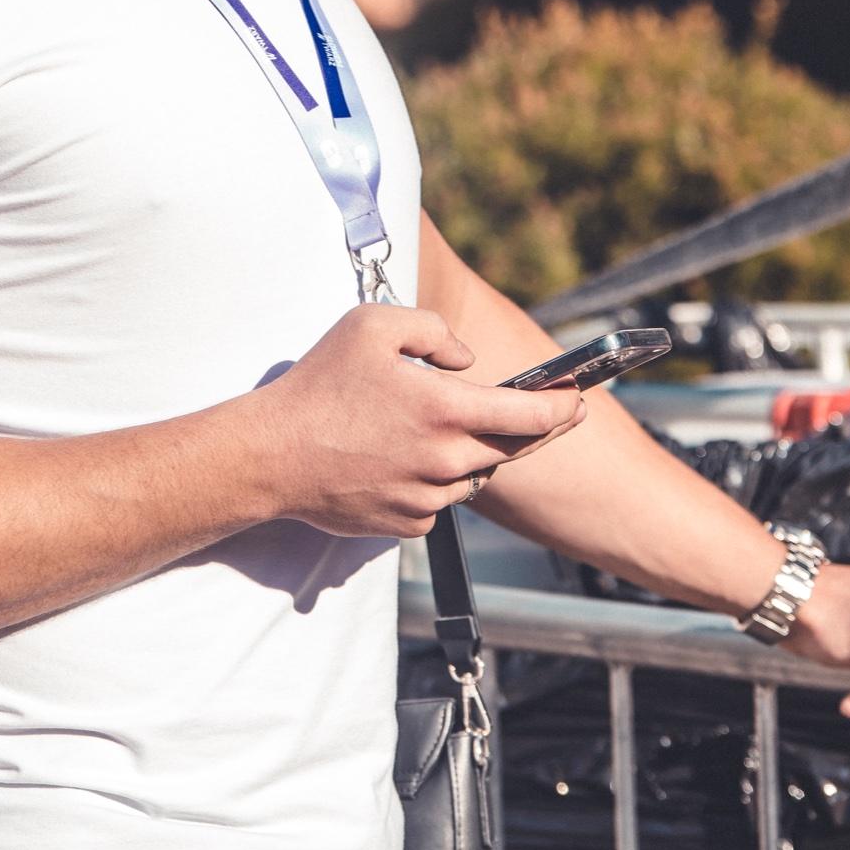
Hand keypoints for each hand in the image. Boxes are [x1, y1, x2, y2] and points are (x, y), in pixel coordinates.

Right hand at [258, 302, 584, 538]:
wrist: (271, 455)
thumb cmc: (319, 386)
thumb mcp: (372, 325)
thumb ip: (432, 331)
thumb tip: (466, 359)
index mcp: (443, 410)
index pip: (528, 414)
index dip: (561, 407)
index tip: (578, 400)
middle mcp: (443, 459)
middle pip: (511, 448)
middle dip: (537, 429)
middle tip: (552, 413)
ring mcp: (426, 497)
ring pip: (471, 474)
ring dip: (471, 452)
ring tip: (437, 428)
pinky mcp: (406, 524)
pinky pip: (438, 502)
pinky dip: (433, 481)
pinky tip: (399, 460)